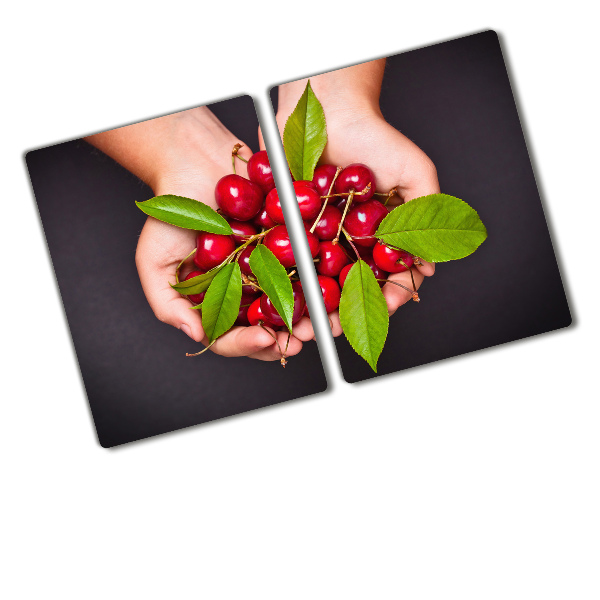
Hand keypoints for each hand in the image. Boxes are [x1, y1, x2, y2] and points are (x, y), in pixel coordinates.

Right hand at [87, 108, 304, 360]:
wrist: (197, 162)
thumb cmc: (172, 211)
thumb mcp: (154, 262)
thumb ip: (168, 305)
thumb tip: (198, 335)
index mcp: (214, 303)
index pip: (231, 337)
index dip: (248, 344)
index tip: (265, 339)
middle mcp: (244, 291)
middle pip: (268, 328)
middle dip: (288, 338)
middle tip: (303, 338)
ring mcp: (269, 270)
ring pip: (294, 304)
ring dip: (311, 317)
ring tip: (322, 322)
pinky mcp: (290, 246)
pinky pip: (309, 267)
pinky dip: (322, 280)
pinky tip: (332, 287)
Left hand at [262, 67, 437, 335]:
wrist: (327, 106)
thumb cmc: (375, 136)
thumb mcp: (416, 172)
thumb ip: (427, 216)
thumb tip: (429, 268)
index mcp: (379, 238)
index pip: (384, 280)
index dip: (382, 302)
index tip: (376, 315)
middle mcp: (348, 243)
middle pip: (344, 290)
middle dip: (338, 315)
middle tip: (326, 331)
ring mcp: (317, 238)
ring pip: (312, 283)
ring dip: (306, 309)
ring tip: (297, 327)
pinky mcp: (287, 226)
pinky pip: (283, 260)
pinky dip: (279, 280)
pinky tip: (274, 298)